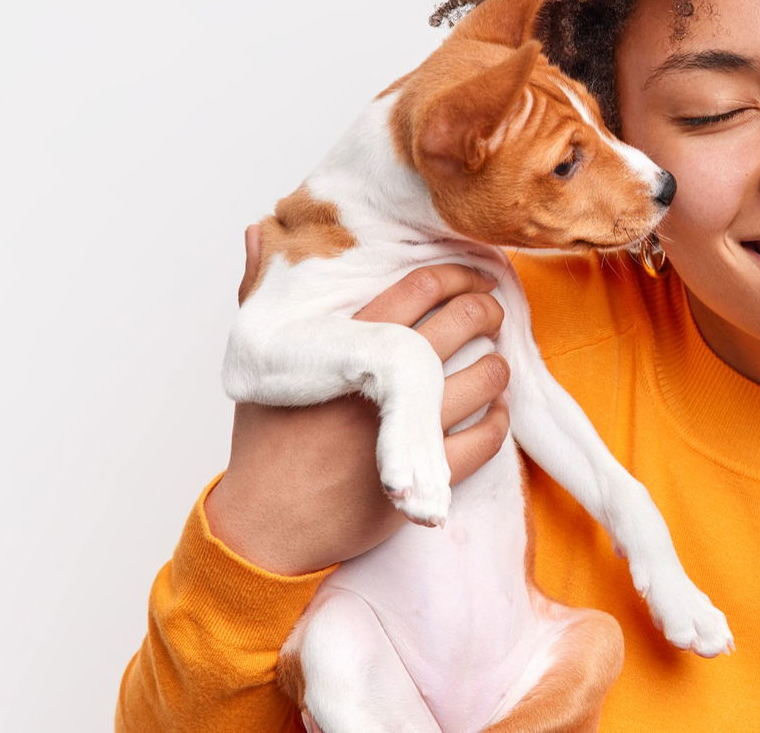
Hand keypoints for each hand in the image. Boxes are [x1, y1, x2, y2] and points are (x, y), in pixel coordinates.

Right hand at [204, 225, 511, 574]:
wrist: (269, 527)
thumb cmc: (266, 442)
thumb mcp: (261, 363)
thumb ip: (259, 293)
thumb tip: (259, 232)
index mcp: (346, 348)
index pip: (420, 287)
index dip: (457, 274)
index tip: (470, 275)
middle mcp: (383, 384)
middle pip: (464, 321)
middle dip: (488, 308)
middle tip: (491, 310)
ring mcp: (410, 430)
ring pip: (486, 376)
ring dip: (498, 363)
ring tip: (493, 360)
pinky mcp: (429, 476)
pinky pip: (489, 437)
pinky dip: (499, 420)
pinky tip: (492, 412)